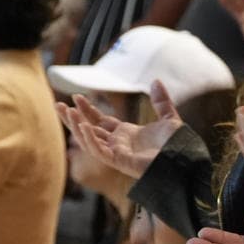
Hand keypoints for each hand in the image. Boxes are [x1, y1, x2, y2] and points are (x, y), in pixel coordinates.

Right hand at [59, 80, 185, 181]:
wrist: (185, 162)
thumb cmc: (178, 147)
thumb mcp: (170, 119)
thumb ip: (162, 101)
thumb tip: (156, 80)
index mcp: (127, 135)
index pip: (100, 121)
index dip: (88, 110)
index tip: (77, 96)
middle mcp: (119, 145)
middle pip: (89, 130)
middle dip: (73, 118)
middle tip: (58, 104)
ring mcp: (118, 154)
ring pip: (90, 140)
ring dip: (77, 126)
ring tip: (66, 111)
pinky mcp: (120, 162)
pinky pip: (100, 151)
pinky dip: (90, 139)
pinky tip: (83, 126)